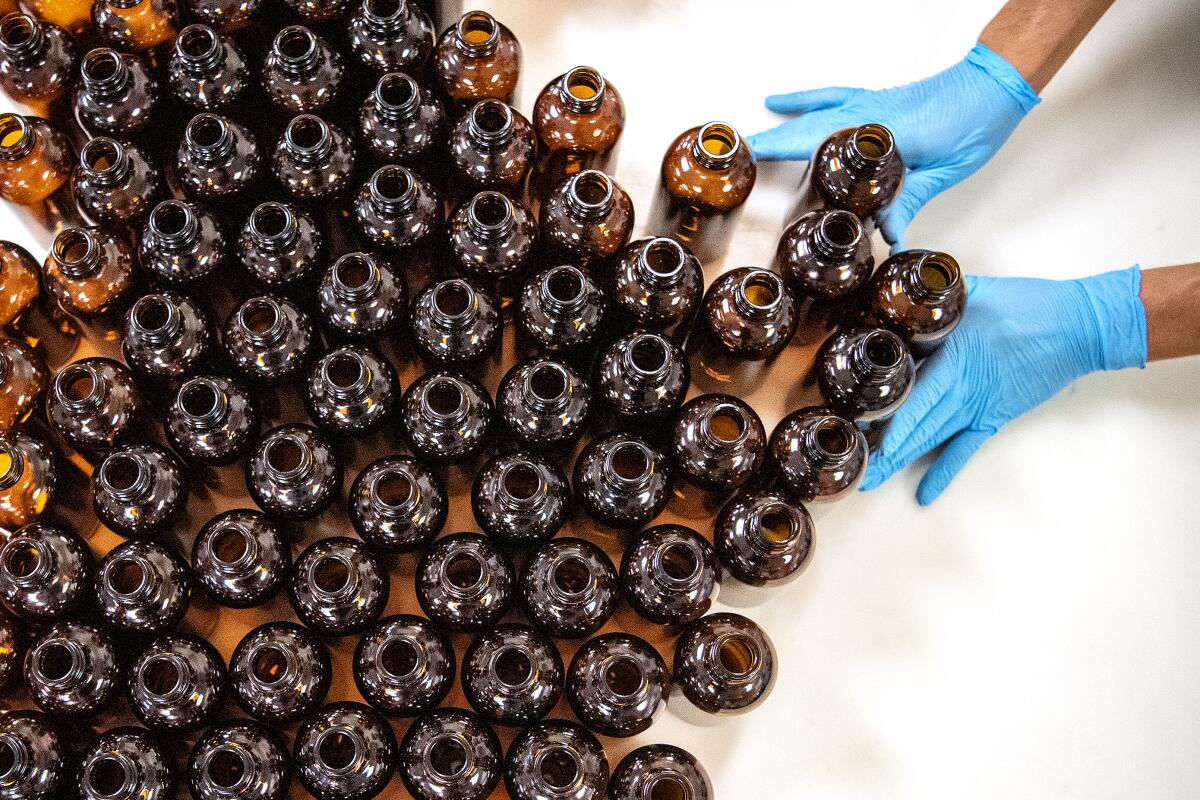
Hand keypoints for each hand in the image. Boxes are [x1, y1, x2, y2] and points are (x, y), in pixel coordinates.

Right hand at [748, 44, 1040, 247]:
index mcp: (882, 133)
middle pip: (807, 129)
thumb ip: (910, 202)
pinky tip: (780, 101)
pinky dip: (803, 99)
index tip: (752, 162)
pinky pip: (829, 97)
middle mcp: (868, 114)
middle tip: (738, 156)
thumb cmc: (975, 125)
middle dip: (770, 143)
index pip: (821, 142)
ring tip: (748, 138)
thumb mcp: (944, 172)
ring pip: (813, 113)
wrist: (996, 85)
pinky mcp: (874, 100)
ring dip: (779, 125)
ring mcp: (868, 103)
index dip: (784, 152)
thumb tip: (887, 237)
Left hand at [861, 267, 1146, 503]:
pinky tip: (925, 494)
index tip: (860, 430)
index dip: (888, 416)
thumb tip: (900, 270)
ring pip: (932, 438)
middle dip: (883, 445)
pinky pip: (964, 450)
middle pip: (916, 421)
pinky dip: (944, 472)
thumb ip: (938, 293)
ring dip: (902, 460)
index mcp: (955, 356)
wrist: (1080, 326)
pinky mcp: (993, 417)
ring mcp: (978, 406)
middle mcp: (962, 387)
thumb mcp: (976, 291)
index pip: (914, 393)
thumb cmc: (1032, 305)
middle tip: (853, 463)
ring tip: (872, 479)